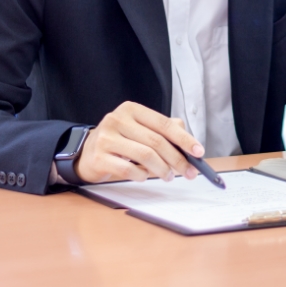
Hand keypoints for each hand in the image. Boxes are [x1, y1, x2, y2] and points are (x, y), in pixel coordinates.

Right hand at [74, 102, 204, 183]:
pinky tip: (145, 177)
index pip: (164, 124)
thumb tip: (188, 142)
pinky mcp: (99, 156)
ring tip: (168, 176)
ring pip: (145, 155)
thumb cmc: (120, 140)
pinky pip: (128, 169)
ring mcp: (106, 137)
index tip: (199, 152)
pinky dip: (141, 175)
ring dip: (162, 169)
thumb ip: (164, 131)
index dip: (184, 139)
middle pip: (156, 141)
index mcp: (132, 109)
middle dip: (176, 159)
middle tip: (188, 172)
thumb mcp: (141, 130)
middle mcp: (118, 119)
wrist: (86, 152)